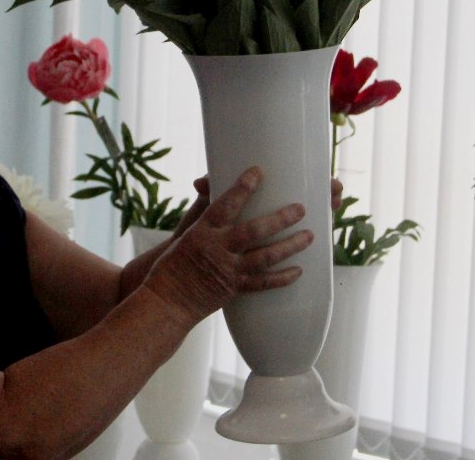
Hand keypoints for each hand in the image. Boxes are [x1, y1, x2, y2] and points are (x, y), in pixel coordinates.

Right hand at [144, 167, 312, 324]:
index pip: (225, 204)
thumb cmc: (171, 265)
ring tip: (309, 236)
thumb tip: (210, 184)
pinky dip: (282, 277)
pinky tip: (298, 271)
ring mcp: (228, 270)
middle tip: (301, 209)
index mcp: (203, 231)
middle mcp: (217, 249)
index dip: (242, 188)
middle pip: (254, 230)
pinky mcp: (234, 289)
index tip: (258, 172)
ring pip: (265, 256)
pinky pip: (262, 283)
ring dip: (290, 246)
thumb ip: (204, 211)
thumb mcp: (185, 233)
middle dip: (280, 218)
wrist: (165, 302)